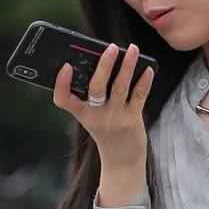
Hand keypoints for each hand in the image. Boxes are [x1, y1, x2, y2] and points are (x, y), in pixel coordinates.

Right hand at [55, 42, 152, 183]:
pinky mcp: (132, 120)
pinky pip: (139, 96)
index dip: (61, 83)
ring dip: (127, 66)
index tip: (65, 66)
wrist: (121, 161)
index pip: (63, 99)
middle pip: (96, 87)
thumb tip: (106, 61)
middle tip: (110, 47)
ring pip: (120, 87)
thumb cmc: (106, 131)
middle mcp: (96, 116)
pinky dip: (144, 81)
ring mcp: (115, 118)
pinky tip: (148, 68)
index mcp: (82, 113)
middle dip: (104, 65)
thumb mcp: (92, 116)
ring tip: (132, 49)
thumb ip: (93, 95)